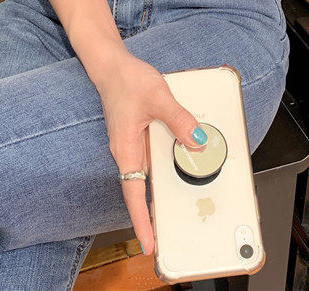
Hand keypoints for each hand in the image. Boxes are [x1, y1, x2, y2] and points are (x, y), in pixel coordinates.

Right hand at [94, 47, 207, 254]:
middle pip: (142, 188)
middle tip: (171, 230)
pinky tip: (183, 156)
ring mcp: (132, 144)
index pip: (134, 194)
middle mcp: (127, 151)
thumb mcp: (158, 98)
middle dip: (155, 211)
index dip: (142, 221)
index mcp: (126, 149)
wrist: (112, 65)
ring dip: (164, 183)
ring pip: (150, 171)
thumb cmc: (127, 80)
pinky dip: (168, 160)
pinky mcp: (138, 135)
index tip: (150, 243)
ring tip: (183, 197)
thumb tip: (196, 140)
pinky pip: (154, 154)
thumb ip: (178, 120)